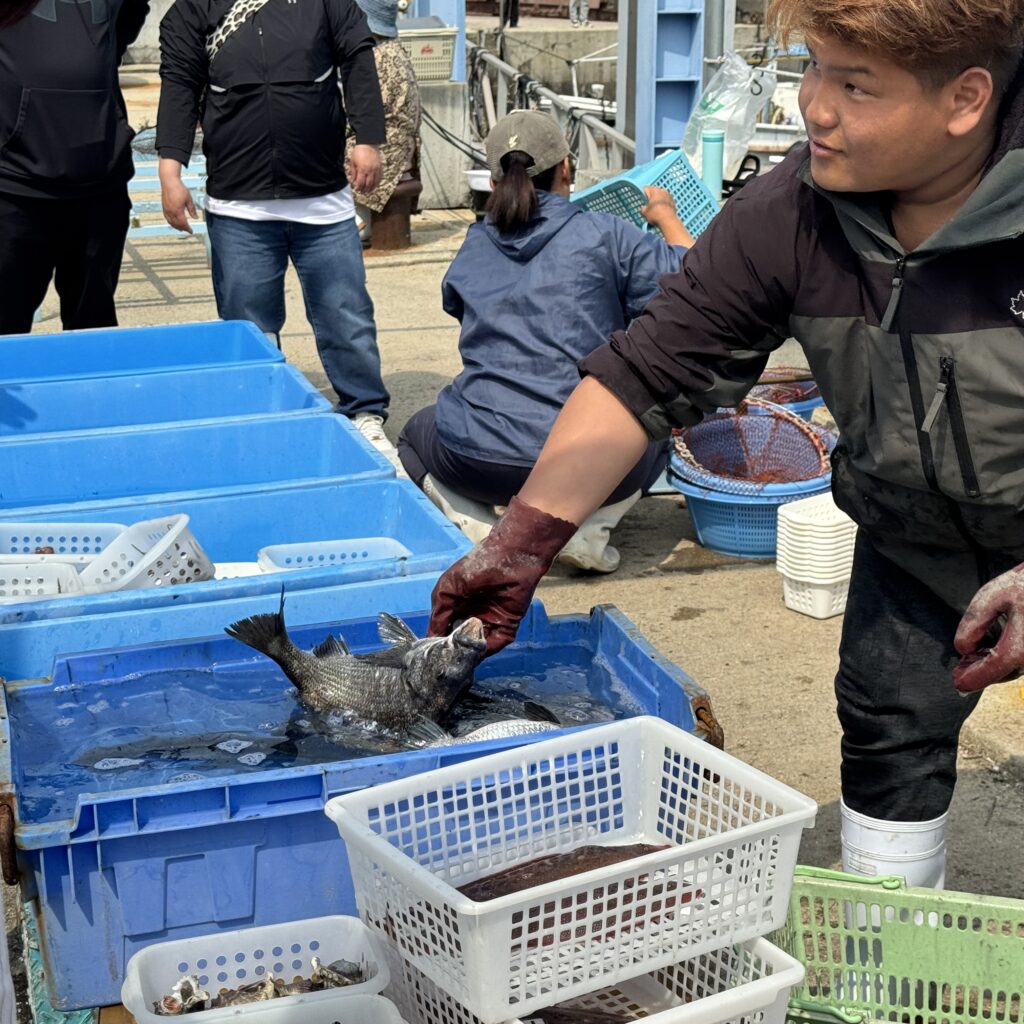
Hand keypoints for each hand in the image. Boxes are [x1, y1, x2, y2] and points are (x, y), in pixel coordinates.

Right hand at [159, 167, 196, 234]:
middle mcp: (171, 211)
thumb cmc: (179, 188)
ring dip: (176, 227)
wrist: (169, 181)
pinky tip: (173, 222)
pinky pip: (167, 217)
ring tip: (181, 229)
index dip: (187, 228)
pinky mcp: (164, 206)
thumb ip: (192, 209)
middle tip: (187, 230)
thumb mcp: (189, 199)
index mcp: (178, 210)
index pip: (183, 223)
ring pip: (171, 222)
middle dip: (182, 228)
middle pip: (176, 224)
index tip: (191, 231)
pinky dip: (171, 222)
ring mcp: (166, 209)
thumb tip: (195, 218)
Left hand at [348, 144, 381, 193]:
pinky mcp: (380, 168)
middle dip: (364, 190)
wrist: (368, 143)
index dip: (358, 188)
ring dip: (371, 188)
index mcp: (362, 170)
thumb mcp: (353, 161)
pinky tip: (374, 185)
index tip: (356, 189)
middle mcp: (370, 171)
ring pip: (375, 183)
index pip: (360, 183)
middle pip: (368, 185)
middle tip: (362, 192)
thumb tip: (353, 181)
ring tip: (368, 191)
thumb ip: (353, 172)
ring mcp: (376, 170)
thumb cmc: (359, 152)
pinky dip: (377, 183)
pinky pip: (380, 178)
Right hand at [428, 495, 578, 655]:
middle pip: (460, 642)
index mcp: (457, 607)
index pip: (444, 631)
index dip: (437, 642)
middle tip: (443, 662)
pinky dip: (485, 651)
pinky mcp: (507, 626)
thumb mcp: (447, 590)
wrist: (511, 557)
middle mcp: (472, 617)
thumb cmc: (476, 567)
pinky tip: (474, 652)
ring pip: (476, 647)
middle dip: (452, 652)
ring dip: (468, 654)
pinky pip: (495, 644)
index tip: (429, 656)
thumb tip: (432, 637)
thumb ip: (439, 615)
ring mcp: (490, 623)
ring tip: (457, 659)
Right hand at [640, 186, 676, 225]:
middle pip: (654, 191)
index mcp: (654, 190)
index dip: (643, 194)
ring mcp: (669, 196)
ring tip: (655, 208)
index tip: (642, 200)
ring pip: (661, 196)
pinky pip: (666, 201)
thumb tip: (644, 208)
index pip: (646, 188)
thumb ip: (643, 208)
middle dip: (651, 197)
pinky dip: (663, 204)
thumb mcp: (644, 212)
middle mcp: (662, 190)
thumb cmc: (655, 215)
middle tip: (648, 205)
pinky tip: (662, 211)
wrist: (668, 221)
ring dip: (658, 200)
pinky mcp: (673, 202)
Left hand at [952, 563, 1023, 691]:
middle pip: (1005, 672)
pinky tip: (994, 645)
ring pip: (1017, 667)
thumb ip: (974, 621)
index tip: (957, 683)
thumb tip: (964, 648)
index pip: (992, 670)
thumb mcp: (994, 594)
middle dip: (982, 671)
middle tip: (961, 669)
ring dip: (996, 664)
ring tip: (975, 654)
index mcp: (1022, 646)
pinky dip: (1009, 656)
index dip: (972, 678)